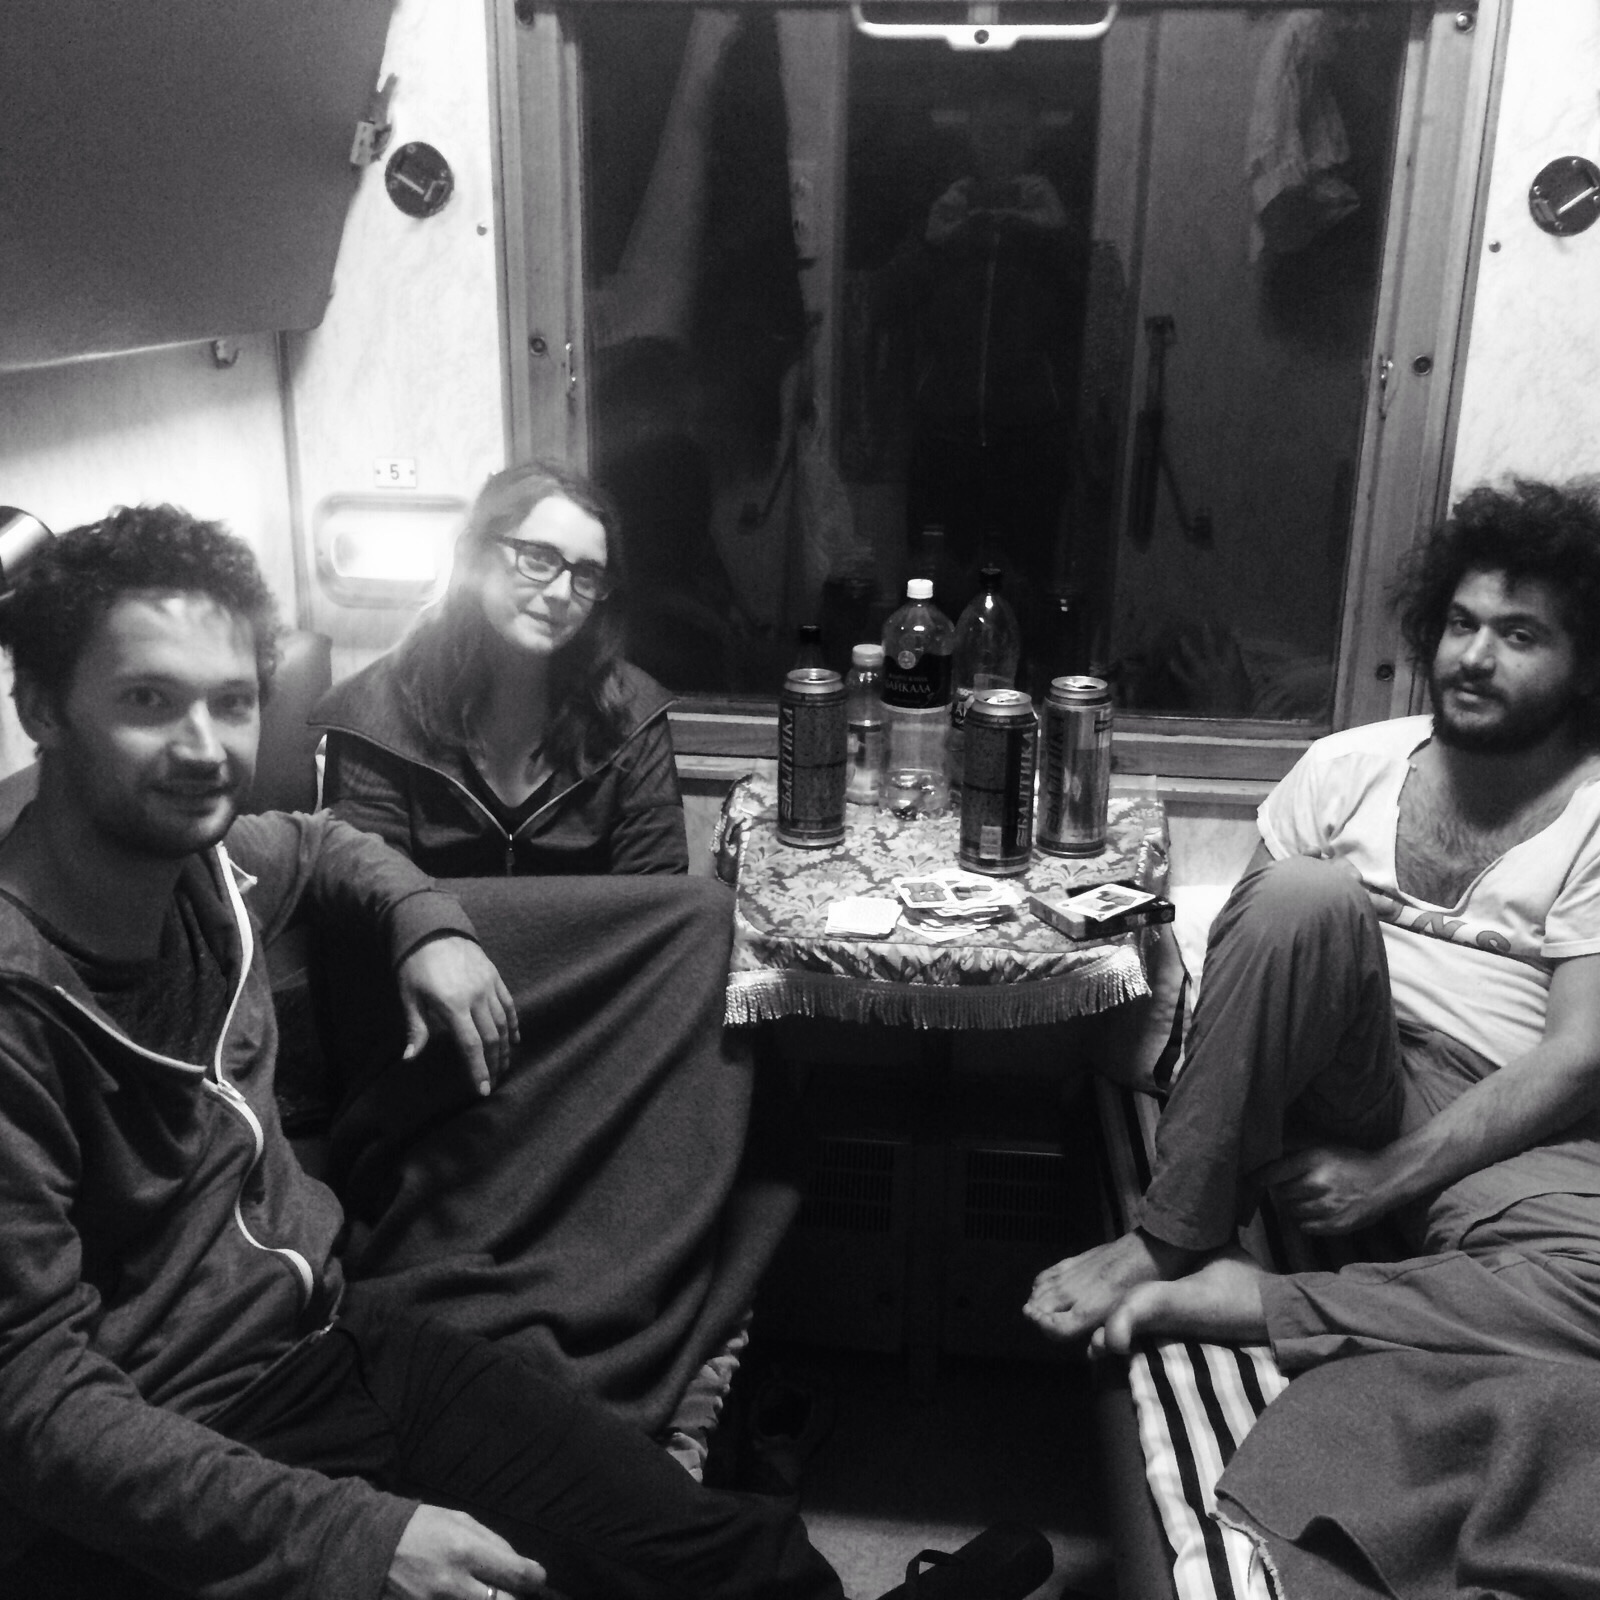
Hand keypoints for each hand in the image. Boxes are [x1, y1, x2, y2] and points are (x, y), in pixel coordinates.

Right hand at [384, 1505, 543, 1599]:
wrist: (372, 1546)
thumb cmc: (422, 1527)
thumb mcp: (461, 1521)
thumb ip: (493, 1543)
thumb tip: (520, 1564)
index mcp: (467, 1551)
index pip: (518, 1574)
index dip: (535, 1579)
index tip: (537, 1579)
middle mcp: (454, 1584)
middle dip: (516, 1599)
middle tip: (515, 1592)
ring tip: (491, 1592)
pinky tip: (468, 1596)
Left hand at [397, 937, 518, 1097]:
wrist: (432, 928)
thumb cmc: (414, 964)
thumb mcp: (409, 996)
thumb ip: (416, 1028)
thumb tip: (410, 1058)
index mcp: (453, 1004)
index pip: (471, 1045)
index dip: (478, 1069)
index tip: (483, 1089)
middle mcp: (476, 997)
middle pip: (491, 1038)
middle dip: (494, 1063)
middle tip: (494, 1082)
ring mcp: (488, 985)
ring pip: (503, 1023)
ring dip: (504, 1048)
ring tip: (503, 1066)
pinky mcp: (495, 976)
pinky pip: (508, 1004)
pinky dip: (513, 1023)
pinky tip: (513, 1039)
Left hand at [1263, 1145, 1396, 1234]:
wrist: (1385, 1181)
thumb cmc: (1350, 1161)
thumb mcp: (1322, 1147)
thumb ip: (1294, 1150)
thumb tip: (1266, 1155)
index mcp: (1313, 1161)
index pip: (1273, 1173)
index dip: (1256, 1179)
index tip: (1247, 1183)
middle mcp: (1318, 1183)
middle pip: (1281, 1193)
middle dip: (1283, 1191)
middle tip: (1293, 1187)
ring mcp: (1328, 1207)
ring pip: (1291, 1211)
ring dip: (1293, 1206)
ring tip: (1306, 1199)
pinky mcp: (1337, 1225)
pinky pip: (1306, 1227)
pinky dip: (1305, 1221)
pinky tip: (1314, 1211)